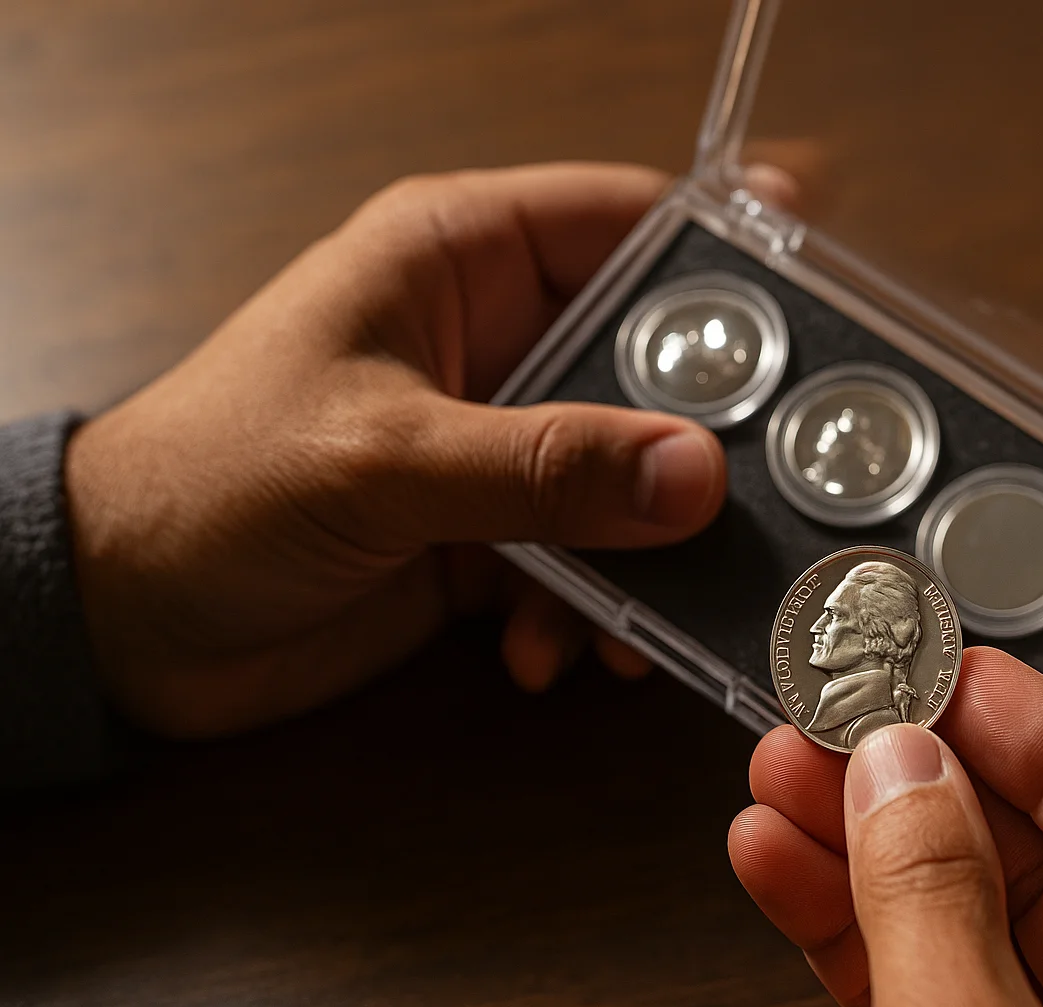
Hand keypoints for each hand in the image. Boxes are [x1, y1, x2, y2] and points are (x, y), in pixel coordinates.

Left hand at [65, 163, 726, 737]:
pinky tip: (548, 652)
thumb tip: (696, 474)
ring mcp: (497, 442)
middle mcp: (493, 341)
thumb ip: (545, 466)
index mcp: (457, 260)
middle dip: (707, 437)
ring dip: (649, 549)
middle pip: (653, 362)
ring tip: (651, 614)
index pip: (624, 222)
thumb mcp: (386, 460)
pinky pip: (584, 557)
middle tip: (772, 495)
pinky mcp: (488, 532)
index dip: (730, 245)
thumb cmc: (210, 485)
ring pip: (629, 474)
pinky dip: (587, 610)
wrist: (122, 623)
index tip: (825, 284)